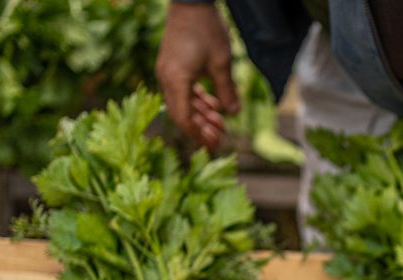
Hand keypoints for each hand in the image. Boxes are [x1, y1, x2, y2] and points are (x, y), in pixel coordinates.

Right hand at [155, 3, 239, 149]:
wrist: (190, 2)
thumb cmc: (205, 29)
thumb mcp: (221, 62)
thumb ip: (227, 90)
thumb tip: (234, 113)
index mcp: (176, 80)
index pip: (183, 118)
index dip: (198, 134)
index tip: (213, 143)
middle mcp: (167, 78)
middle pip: (182, 113)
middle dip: (201, 127)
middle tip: (220, 136)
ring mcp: (168, 72)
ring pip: (183, 102)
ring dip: (201, 113)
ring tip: (221, 120)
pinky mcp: (172, 66)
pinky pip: (183, 90)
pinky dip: (197, 99)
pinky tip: (213, 104)